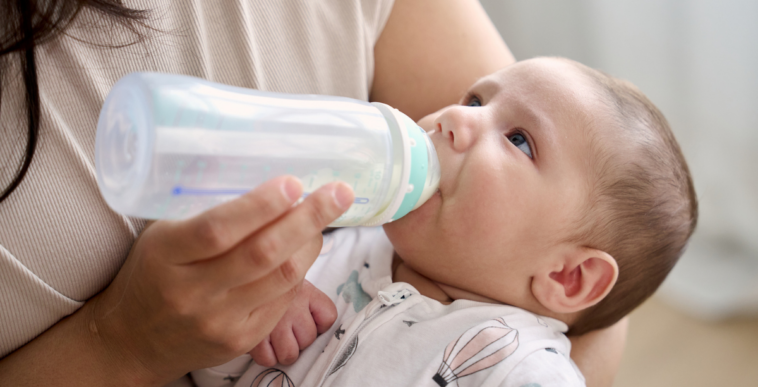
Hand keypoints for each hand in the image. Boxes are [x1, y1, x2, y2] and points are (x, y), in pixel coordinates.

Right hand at [87, 176, 353, 383]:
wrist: (133, 342)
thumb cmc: (152, 274)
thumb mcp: (162, 236)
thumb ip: (206, 213)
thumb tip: (266, 178)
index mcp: (166, 255)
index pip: (217, 230)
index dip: (259, 206)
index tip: (293, 183)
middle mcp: (193, 292)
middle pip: (262, 253)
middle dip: (307, 219)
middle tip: (338, 192)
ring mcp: (220, 321)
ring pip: (283, 277)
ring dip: (311, 242)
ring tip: (323, 215)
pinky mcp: (242, 339)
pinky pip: (283, 299)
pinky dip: (299, 269)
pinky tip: (302, 249)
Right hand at [249, 280, 336, 365]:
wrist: (240, 277)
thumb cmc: (269, 284)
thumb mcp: (293, 282)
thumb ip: (309, 300)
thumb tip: (320, 325)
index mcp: (305, 291)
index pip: (328, 318)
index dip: (318, 323)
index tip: (306, 317)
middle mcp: (291, 306)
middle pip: (308, 339)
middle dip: (298, 338)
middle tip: (285, 326)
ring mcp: (273, 322)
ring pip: (290, 354)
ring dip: (283, 350)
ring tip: (274, 335)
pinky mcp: (253, 337)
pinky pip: (267, 359)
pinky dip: (265, 355)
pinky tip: (261, 341)